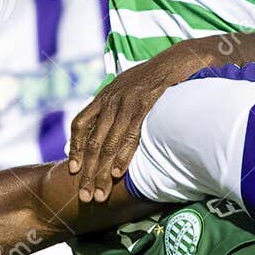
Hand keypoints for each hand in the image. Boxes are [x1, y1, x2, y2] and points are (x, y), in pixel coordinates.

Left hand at [67, 41, 210, 201]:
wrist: (180, 59)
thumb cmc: (158, 76)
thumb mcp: (130, 87)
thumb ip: (117, 106)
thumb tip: (111, 126)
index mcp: (105, 95)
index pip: (80, 124)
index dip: (75, 149)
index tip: (73, 171)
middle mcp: (110, 99)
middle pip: (92, 141)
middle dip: (87, 172)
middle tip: (84, 196)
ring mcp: (126, 101)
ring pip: (108, 143)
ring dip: (102, 172)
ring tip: (99, 193)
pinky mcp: (143, 103)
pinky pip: (129, 134)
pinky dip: (123, 155)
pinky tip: (118, 173)